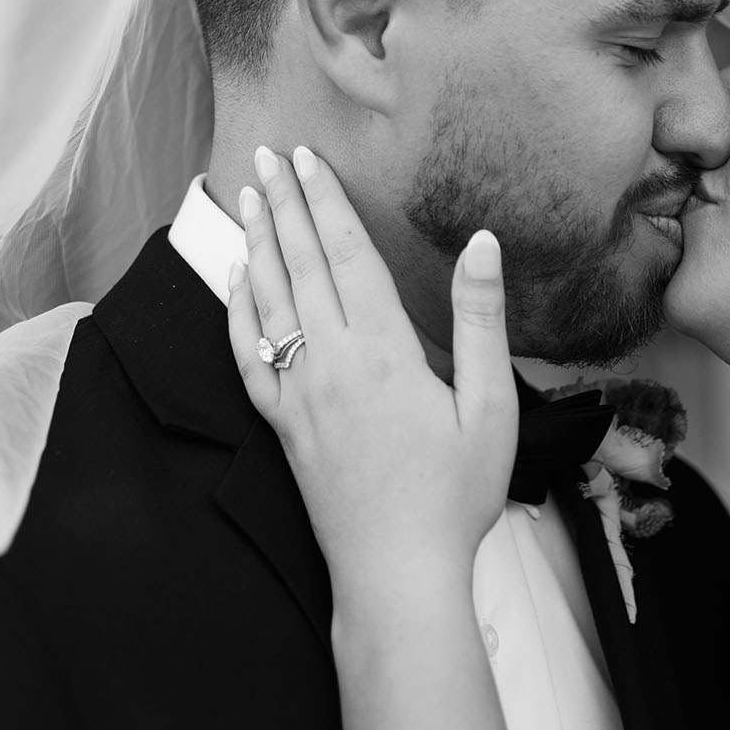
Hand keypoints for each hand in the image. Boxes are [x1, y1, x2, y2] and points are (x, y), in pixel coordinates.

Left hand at [228, 145, 518, 607]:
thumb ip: (480, 320)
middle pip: (299, 264)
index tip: (308, 157)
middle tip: (267, 155)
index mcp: (383, 349)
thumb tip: (484, 243)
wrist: (396, 573)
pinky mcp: (281, 424)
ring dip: (258, 243)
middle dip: (285, 204)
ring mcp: (298, 392)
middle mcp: (330, 361)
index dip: (326, 200)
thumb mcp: (491, 406)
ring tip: (251, 197)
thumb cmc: (454, 495)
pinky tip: (237, 281)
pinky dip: (238, 310)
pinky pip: (247, 354)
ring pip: (268, 300)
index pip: (345, 253)